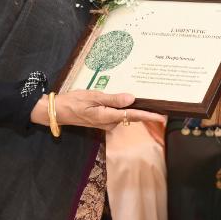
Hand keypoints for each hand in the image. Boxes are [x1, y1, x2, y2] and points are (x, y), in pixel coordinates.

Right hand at [31, 90, 164, 131]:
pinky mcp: (103, 120)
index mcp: (107, 117)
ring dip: (133, 109)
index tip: (162, 117)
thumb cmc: (74, 102)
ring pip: (124, 115)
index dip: (148, 116)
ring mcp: (106, 123)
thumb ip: (113, 99)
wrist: (59, 111)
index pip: (132, 116)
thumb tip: (131, 99)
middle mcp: (109, 123)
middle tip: (160, 107)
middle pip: (131, 117)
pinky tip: (126, 101)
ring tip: (145, 101)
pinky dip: (123, 109)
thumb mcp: (93, 96)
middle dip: (145, 112)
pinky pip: (117, 114)